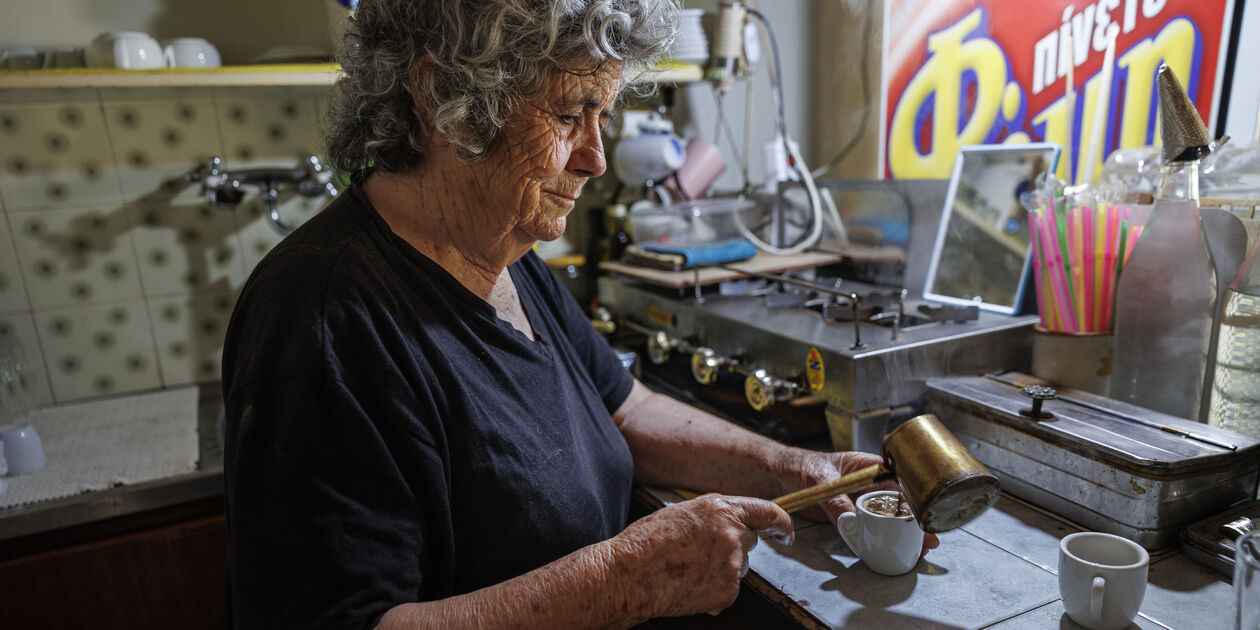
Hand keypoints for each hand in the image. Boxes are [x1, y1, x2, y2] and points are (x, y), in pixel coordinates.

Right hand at [610, 494, 793, 617]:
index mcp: (721, 510)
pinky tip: (690, 583)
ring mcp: (732, 566)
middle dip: (734, 546)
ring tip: (689, 568)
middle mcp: (732, 536)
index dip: (782, 523)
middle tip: (702, 552)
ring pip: (739, 566)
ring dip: (723, 567)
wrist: (629, 575)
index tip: (785, 531)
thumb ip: (715, 513)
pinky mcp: (727, 592)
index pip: (768, 512)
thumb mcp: (683, 512)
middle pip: (751, 541)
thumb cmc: (647, 542)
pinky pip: (730, 588)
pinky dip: (714, 588)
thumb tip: (735, 520)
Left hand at [776, 449, 939, 556]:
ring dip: (902, 533)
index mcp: (867, 466)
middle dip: (914, 521)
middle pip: (897, 502)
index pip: (898, 479)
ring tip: (919, 549)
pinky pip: (867, 528)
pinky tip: (892, 549)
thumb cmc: (801, 465)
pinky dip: (878, 539)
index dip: (913, 496)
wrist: (779, 475)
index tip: (923, 513)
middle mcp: (868, 484)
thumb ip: (835, 498)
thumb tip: (850, 520)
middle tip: (928, 538)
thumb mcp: (820, 478)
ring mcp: (859, 501)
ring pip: (886, 518)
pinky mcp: (849, 516)